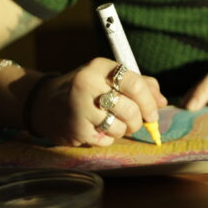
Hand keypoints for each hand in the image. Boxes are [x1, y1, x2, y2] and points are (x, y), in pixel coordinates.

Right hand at [30, 58, 166, 146]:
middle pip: (130, 109)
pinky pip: (106, 140)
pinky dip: (106, 139)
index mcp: (99, 67)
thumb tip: (162, 101)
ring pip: (120, 128)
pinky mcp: (75, 128)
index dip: (149, 102)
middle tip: (134, 123)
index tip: (153, 113)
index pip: (135, 84)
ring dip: (121, 131)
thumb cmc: (87, 91)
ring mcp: (79, 107)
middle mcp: (87, 83)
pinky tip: (95, 129)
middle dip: (138, 121)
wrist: (46, 104)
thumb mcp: (109, 79)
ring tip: (110, 124)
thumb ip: (140, 85)